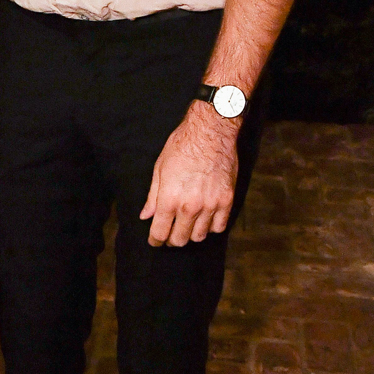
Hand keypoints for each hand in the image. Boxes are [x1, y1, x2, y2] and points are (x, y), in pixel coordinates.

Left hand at [141, 101, 238, 247]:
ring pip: (200, 236)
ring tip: (187, 226)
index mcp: (169, 199)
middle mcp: (190, 206)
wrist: (211, 132)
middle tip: (170, 234)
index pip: (160, 233)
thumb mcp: (160, 168)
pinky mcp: (227, 200)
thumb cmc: (182, 146)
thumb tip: (146, 215)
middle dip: (172, 240)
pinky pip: (219, 226)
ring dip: (191, 234)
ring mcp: (210, 205)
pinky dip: (211, 227)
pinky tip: (205, 219)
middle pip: (180, 239)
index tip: (155, 241)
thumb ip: (153, 196)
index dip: (155, 240)